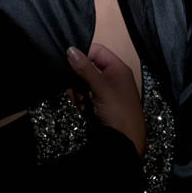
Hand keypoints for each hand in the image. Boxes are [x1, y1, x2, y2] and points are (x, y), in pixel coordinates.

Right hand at [66, 43, 145, 157]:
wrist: (124, 143)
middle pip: (88, 67)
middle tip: (73, 85)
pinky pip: (84, 96)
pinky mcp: (98, 105)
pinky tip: (81, 108)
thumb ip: (85, 68)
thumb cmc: (119, 112)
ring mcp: (104, 92)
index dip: (83, 53)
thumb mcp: (102, 87)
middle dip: (78, 77)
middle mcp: (111, 78)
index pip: (98, 51)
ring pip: (83, 83)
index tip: (68, 59)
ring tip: (79, 100)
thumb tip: (70, 49)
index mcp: (118, 69)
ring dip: (78, 90)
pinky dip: (80, 101)